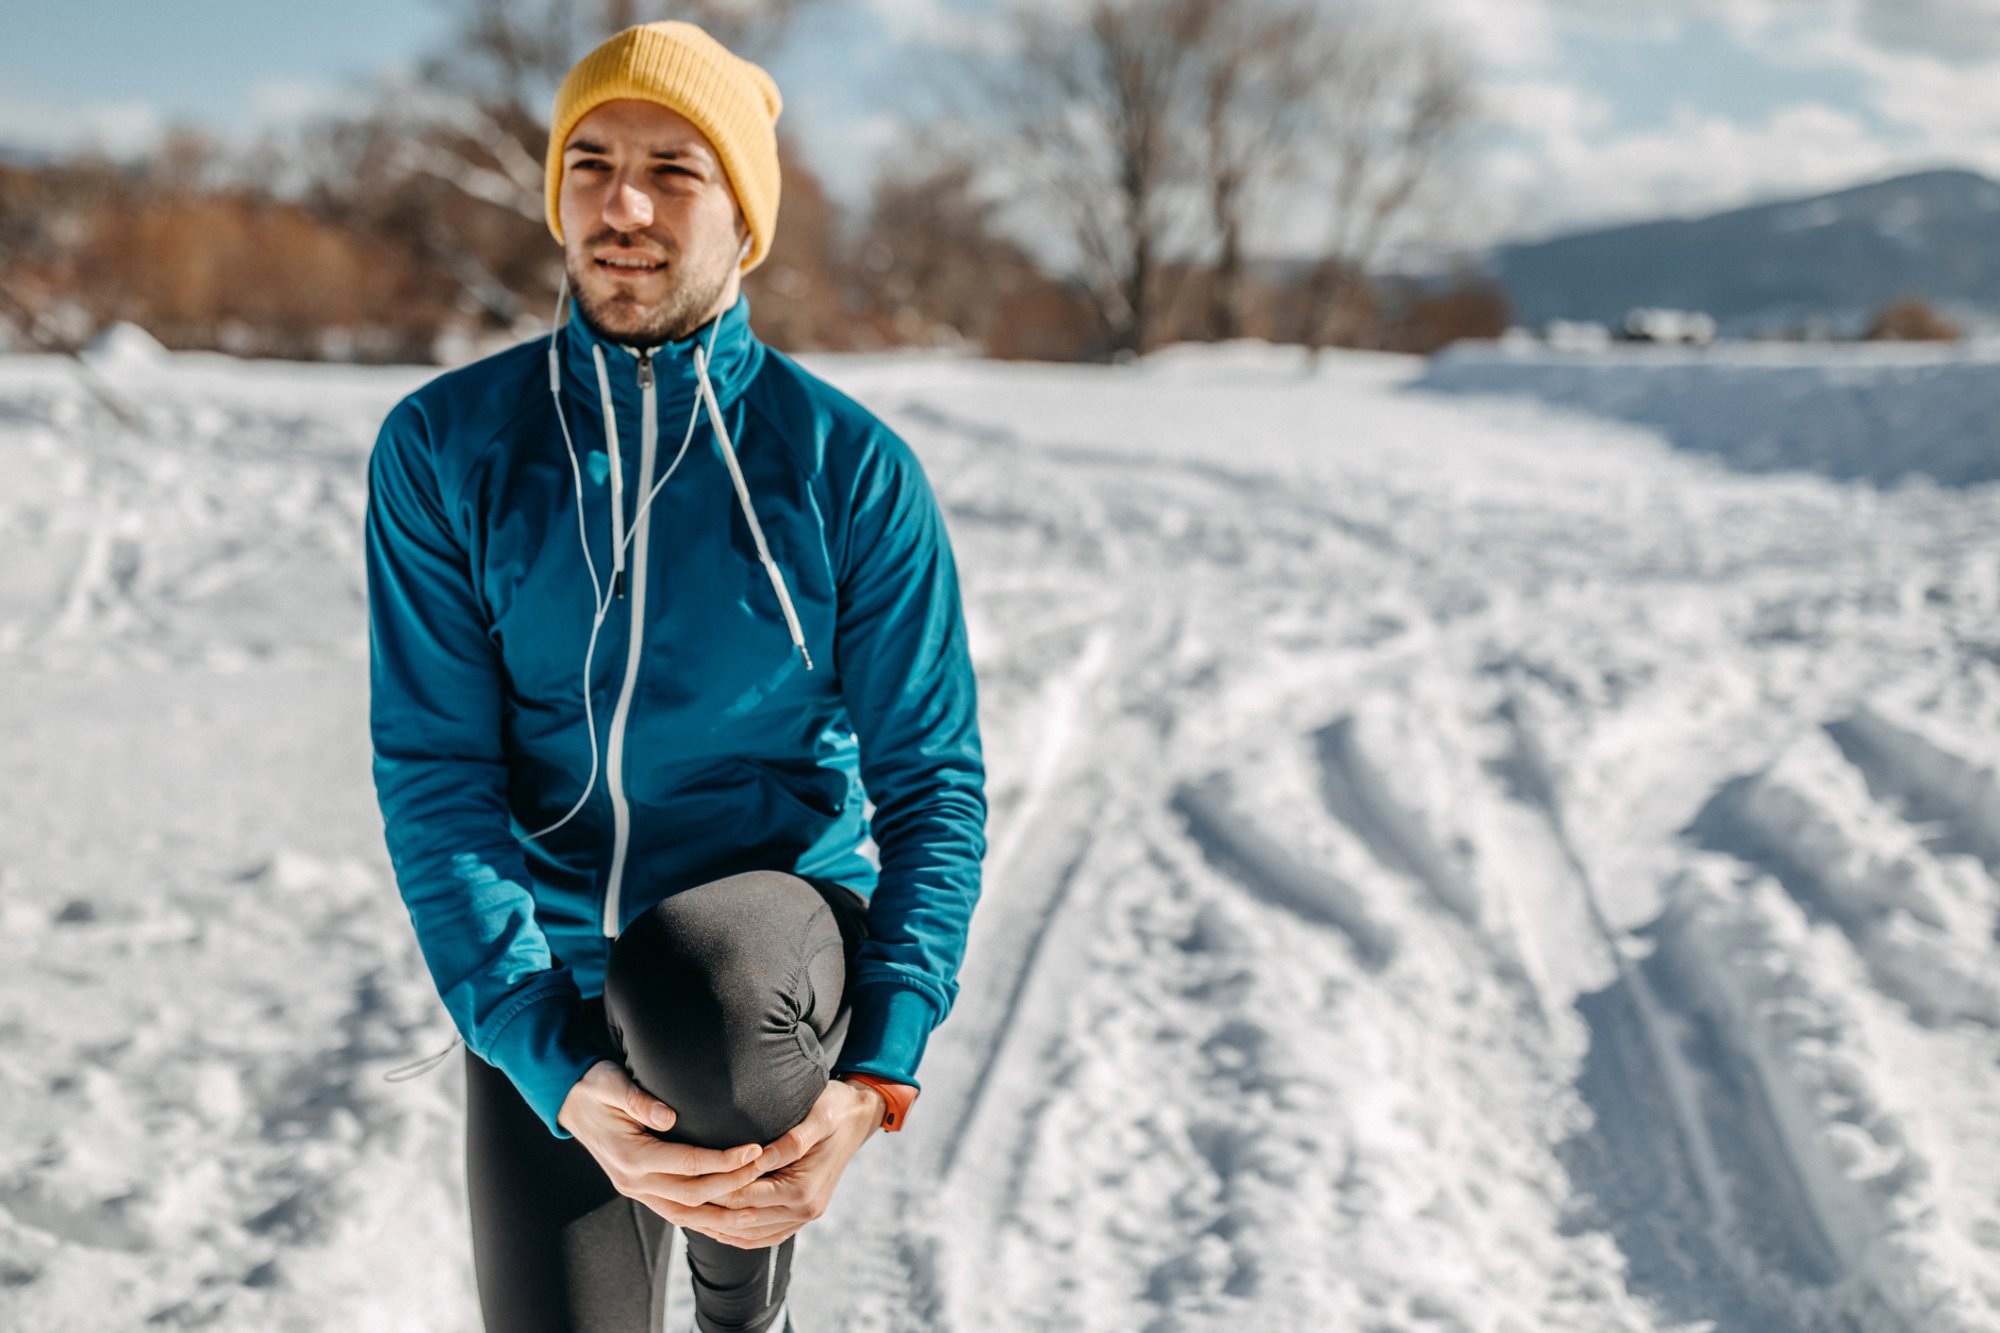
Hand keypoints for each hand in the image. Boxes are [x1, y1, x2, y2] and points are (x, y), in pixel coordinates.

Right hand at [556, 1060, 768, 1227]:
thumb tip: (668, 1117)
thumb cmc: (595, 1085)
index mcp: (629, 1156)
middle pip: (693, 1194)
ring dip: (722, 1212)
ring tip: (758, 1204)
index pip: (688, 1165)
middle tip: (766, 1167)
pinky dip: (705, 1219)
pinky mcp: (641, 1192)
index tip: (755, 1149)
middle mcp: (633, 1182)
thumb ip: (638, 1099)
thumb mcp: (611, 1083)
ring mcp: (636, 1191)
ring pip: (686, 1214)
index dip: (724, 1160)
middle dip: (733, 1183)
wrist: (569, 1101)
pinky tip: (729, 1217)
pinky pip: (677, 1214)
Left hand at [681, 1077, 885, 1249]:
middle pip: (744, 1221)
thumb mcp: (817, 1115)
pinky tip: (714, 1223)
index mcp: (804, 1190)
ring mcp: (804, 1216)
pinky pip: (764, 1235)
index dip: (713, 1192)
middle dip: (708, 1213)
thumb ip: (792, 1140)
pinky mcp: (801, 1214)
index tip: (684, 1182)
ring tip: (685, 1214)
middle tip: (673, 1201)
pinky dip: (737, 1233)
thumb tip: (761, 1156)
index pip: (746, 1199)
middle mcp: (805, 1210)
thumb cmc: (835, 1108)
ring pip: (751, 1235)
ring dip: (718, 1227)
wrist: (860, 1117)